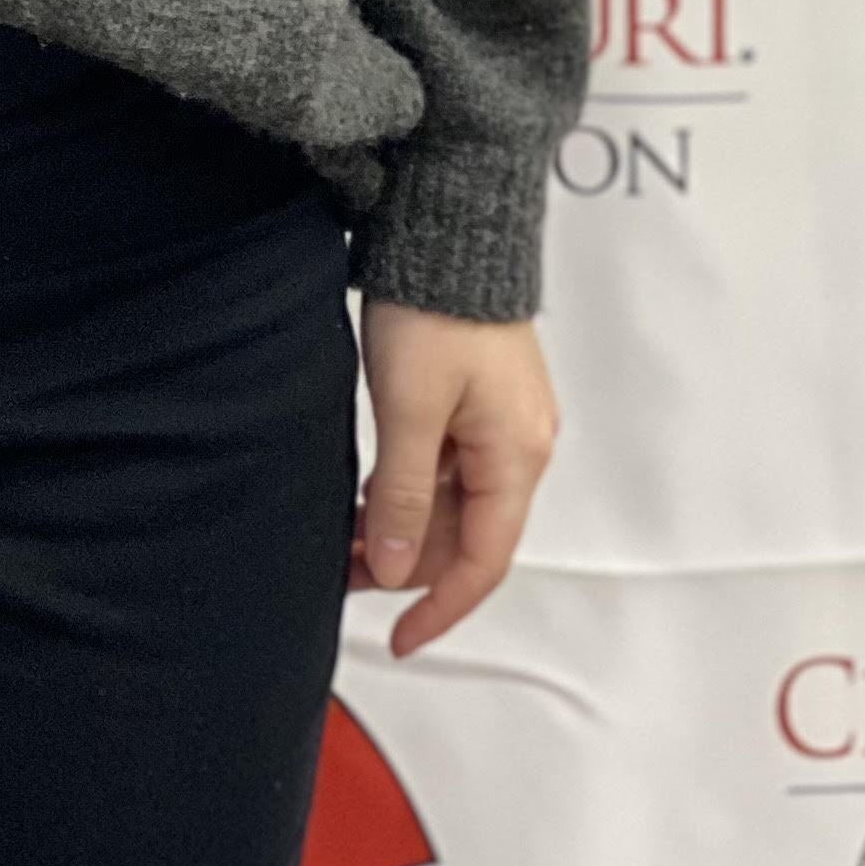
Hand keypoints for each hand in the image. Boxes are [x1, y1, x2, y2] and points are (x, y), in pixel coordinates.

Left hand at [351, 301, 557, 654]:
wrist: (447, 225)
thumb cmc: (436, 307)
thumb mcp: (410, 410)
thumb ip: (404, 496)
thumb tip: (396, 568)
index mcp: (516, 455)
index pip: (483, 562)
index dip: (439, 609)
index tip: (399, 639)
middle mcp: (519, 444)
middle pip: (467, 534)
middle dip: (408, 565)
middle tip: (345, 575)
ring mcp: (501, 419)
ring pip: (452, 499)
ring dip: (402, 525)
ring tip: (345, 537)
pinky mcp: (478, 395)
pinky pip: (447, 464)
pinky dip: (409, 487)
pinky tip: (367, 492)